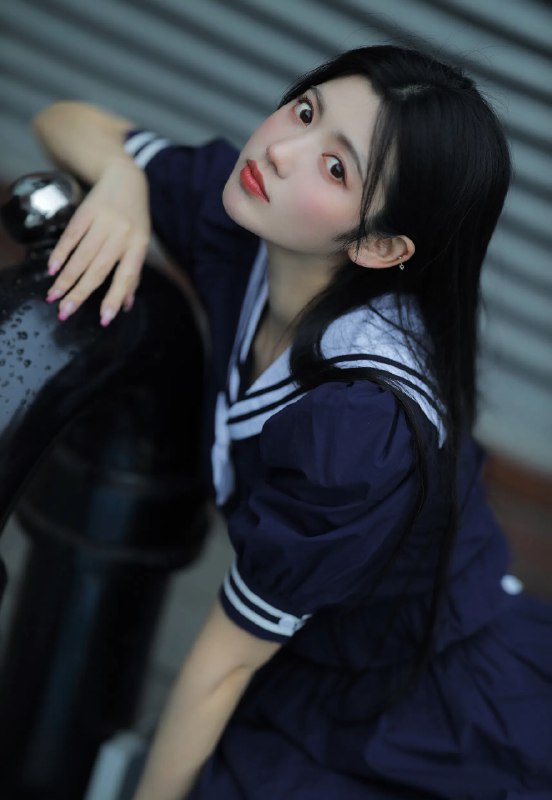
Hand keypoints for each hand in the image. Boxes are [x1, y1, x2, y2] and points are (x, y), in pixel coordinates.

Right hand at [45, 157, 149, 324]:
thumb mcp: (140, 243)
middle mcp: (122, 234)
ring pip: (82, 255)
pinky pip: (71, 235)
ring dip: (65, 277)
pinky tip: (52, 268)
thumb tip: (126, 305)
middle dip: (80, 292)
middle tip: (66, 312)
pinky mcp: (87, 210)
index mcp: (138, 246)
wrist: (125, 179)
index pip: (126, 276)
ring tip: (54, 296)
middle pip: (98, 269)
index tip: (105, 318)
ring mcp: (103, 221)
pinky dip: (60, 253)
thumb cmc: (134, 218)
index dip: (115, 298)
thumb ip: (132, 274)